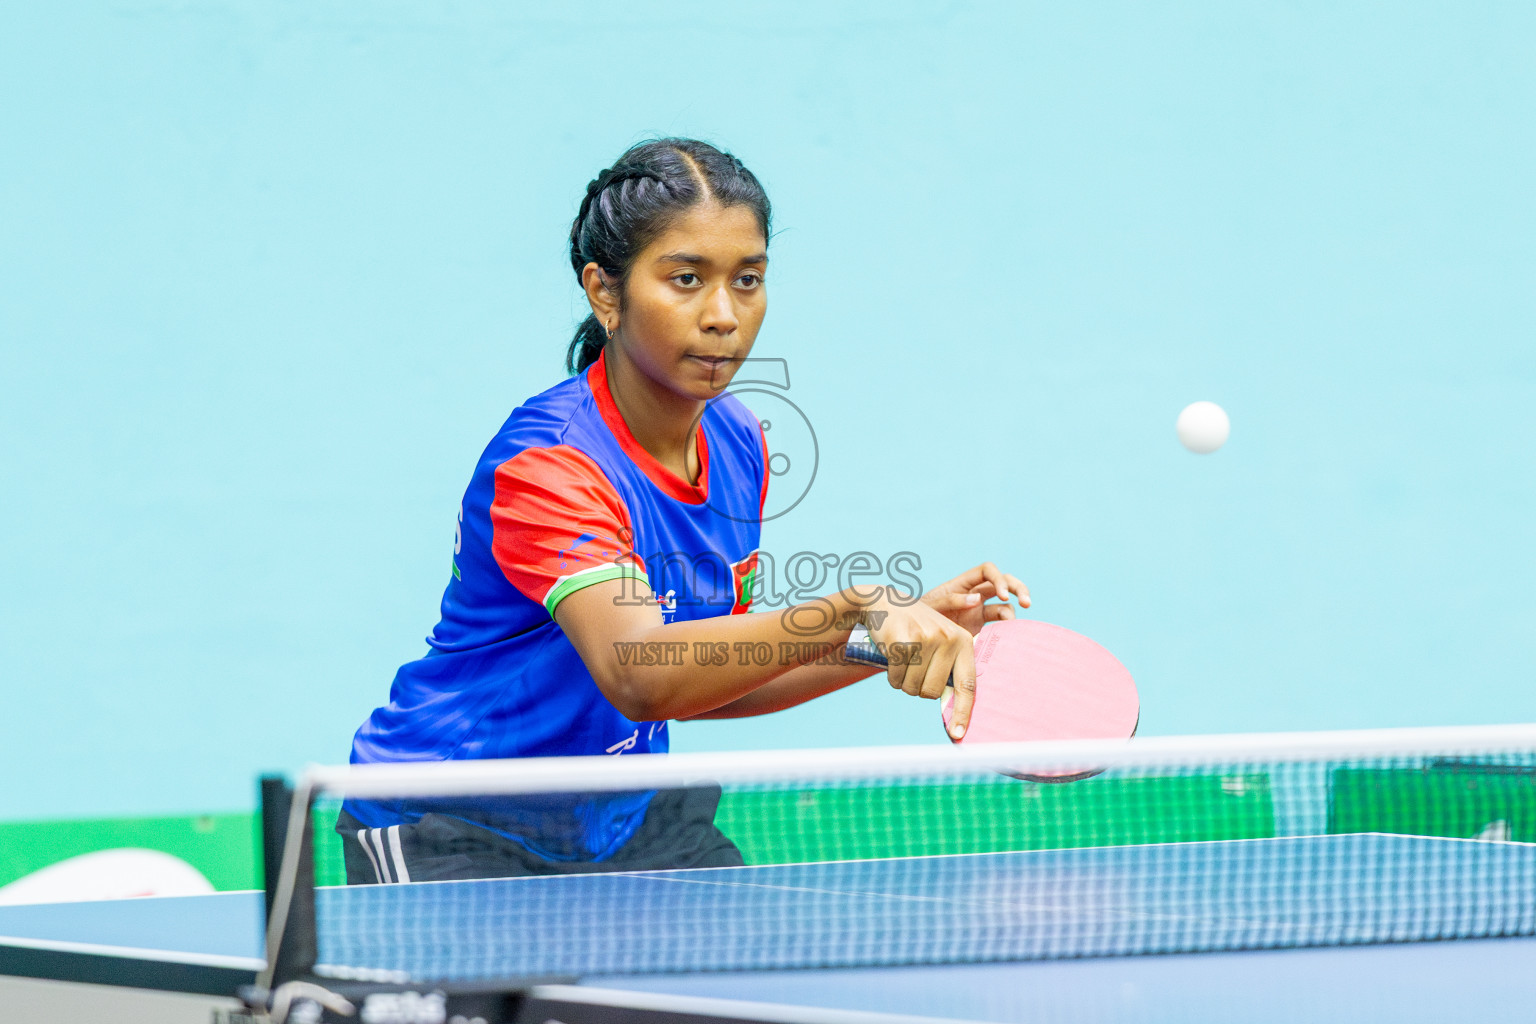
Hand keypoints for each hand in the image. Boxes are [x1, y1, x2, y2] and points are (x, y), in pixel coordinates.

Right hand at [859, 587, 978, 739]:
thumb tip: (953, 707)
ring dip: (903, 682)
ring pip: (913, 687)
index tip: (958, 735)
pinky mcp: (903, 642)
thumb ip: (949, 667)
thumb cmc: (916, 628)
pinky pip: (897, 678)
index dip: (962, 712)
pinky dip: (892, 675)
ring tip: (903, 662)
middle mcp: (948, 639)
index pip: (967, 685)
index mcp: (963, 641)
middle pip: (933, 691)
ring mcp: (926, 639)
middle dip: (919, 688)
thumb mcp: (940, 640)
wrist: (885, 602)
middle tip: (913, 670)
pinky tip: (892, 657)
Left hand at [921, 562, 1030, 635]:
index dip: (999, 579)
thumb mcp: (929, 606)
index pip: (987, 571)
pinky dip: (1006, 629)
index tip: (1003, 594)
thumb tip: (976, 599)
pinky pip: (999, 625)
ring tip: (1014, 626)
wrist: (914, 639)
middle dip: (1018, 588)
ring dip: (1014, 612)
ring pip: (1006, 605)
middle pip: (1004, 583)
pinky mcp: (981, 628)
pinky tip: (1007, 637)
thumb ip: (951, 600)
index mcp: (963, 584)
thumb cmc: (917, 617)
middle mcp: (975, 595)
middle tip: (1026, 602)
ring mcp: (980, 612)